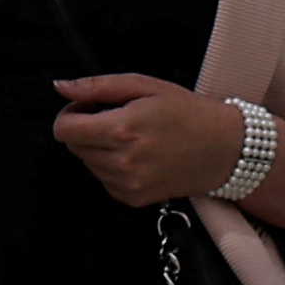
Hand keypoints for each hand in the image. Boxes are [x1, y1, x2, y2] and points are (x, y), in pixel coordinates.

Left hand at [50, 72, 243, 208]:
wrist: (223, 149)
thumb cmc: (186, 112)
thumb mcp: (144, 85)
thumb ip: (98, 86)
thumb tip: (61, 86)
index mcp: (121, 130)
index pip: (64, 129)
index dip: (71, 113)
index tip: (90, 106)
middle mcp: (121, 162)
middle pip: (73, 146)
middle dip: (85, 128)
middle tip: (114, 116)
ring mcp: (127, 184)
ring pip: (87, 163)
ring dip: (98, 147)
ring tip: (131, 136)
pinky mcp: (133, 199)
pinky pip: (103, 179)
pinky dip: (111, 165)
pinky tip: (137, 154)